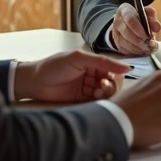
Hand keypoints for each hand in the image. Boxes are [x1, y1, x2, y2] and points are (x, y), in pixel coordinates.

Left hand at [14, 51, 130, 102]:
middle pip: (112, 83)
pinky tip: (95, 98)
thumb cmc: (54, 66)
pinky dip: (101, 101)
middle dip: (111, 86)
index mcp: (93, 63)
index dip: (115, 75)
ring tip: (97, 92)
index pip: (113, 70)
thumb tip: (127, 67)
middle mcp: (93, 75)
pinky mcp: (82, 101)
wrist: (34, 82)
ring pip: (107, 93)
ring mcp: (88, 88)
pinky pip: (98, 102)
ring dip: (106, 93)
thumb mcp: (79, 58)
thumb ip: (102, 62)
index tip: (109, 78)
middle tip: (102, 87)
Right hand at [111, 2, 159, 55]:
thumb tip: (157, 27)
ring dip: (138, 47)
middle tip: (149, 45)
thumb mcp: (148, 13)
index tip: (148, 36)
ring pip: (125, 43)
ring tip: (148, 48)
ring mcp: (115, 32)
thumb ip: (153, 18)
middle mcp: (117, 21)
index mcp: (125, 10)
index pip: (130, 20)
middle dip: (139, 41)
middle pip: (127, 33)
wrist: (128, 23)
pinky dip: (135, 51)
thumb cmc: (140, 17)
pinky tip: (142, 50)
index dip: (139, 30)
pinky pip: (125, 49)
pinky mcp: (117, 43)